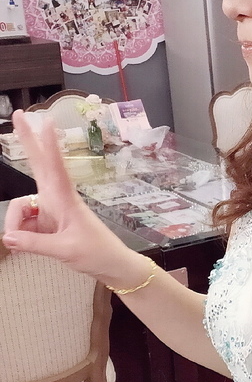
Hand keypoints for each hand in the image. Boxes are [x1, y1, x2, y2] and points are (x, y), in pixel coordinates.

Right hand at [2, 109, 129, 279]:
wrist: (111, 265)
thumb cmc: (96, 253)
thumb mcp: (65, 250)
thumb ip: (34, 244)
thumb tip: (7, 238)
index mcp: (65, 198)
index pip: (55, 166)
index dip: (49, 144)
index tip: (47, 122)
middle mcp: (56, 198)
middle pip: (38, 164)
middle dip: (28, 141)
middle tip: (18, 116)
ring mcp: (51, 209)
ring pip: (21, 205)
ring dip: (15, 223)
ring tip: (19, 243)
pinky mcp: (47, 221)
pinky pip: (24, 222)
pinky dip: (20, 234)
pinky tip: (21, 245)